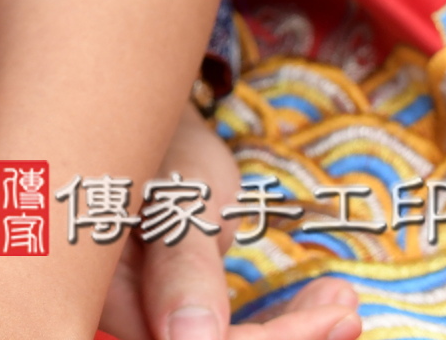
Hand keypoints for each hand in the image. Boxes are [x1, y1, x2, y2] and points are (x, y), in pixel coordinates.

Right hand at [98, 104, 360, 339]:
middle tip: (349, 310)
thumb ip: (181, 270)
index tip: (336, 314)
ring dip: (293, 333)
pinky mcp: (176, 314)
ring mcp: (143, 315)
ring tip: (344, 301)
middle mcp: (113, 309)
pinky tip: (326, 298)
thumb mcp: (178, 196)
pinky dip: (282, 322)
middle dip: (287, 339)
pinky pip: (230, 335)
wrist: (157, 127)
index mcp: (96, 285)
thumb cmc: (162, 145)